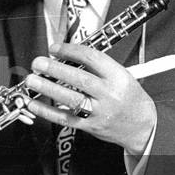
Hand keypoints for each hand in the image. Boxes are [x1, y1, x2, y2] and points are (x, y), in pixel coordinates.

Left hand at [24, 42, 156, 154]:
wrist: (142, 126)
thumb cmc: (128, 97)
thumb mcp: (121, 75)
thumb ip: (96, 66)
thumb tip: (66, 55)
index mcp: (118, 77)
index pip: (92, 58)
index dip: (70, 51)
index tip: (54, 48)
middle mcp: (109, 94)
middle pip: (79, 78)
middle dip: (55, 69)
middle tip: (38, 63)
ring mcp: (100, 112)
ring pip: (70, 98)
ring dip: (47, 89)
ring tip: (32, 80)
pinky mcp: (90, 127)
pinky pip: (65, 118)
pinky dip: (47, 111)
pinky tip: (34, 104)